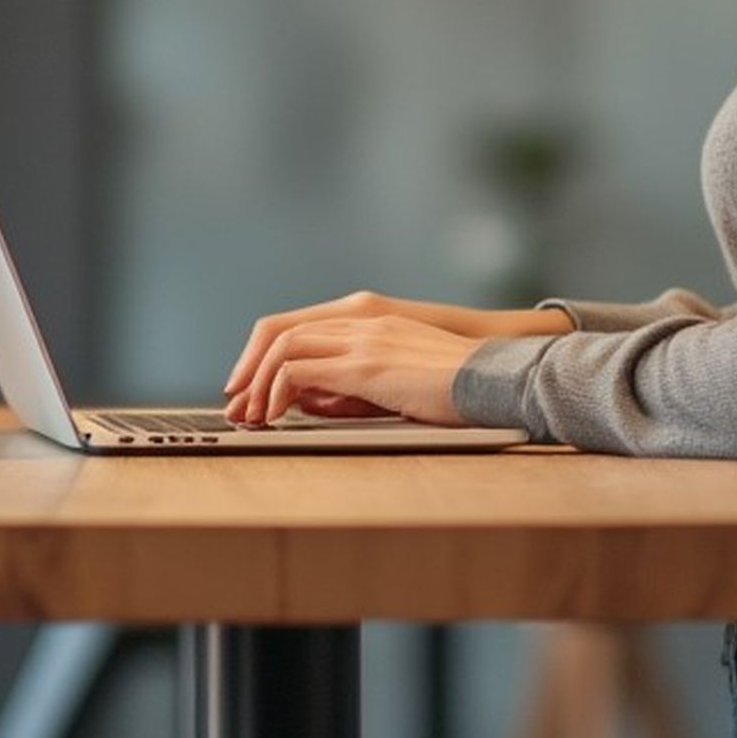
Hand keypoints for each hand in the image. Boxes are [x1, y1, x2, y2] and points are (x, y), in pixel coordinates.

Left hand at [221, 291, 571, 426]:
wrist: (499, 378)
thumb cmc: (460, 387)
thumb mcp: (399, 380)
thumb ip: (356, 384)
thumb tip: (313, 403)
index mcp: (373, 320)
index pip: (301, 327)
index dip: (267, 357)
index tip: (251, 389)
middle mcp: (362, 321)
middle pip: (282, 333)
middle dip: (251, 371)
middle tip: (237, 406)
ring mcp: (363, 340)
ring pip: (284, 348)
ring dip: (259, 383)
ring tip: (251, 416)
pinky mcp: (366, 365)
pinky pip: (300, 371)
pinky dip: (277, 392)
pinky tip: (275, 416)